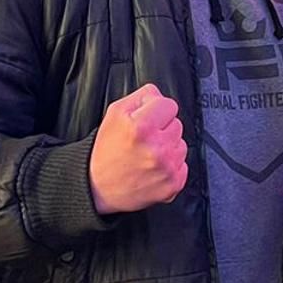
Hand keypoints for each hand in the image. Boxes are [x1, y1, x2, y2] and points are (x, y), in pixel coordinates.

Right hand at [88, 84, 188, 214]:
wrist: (98, 187)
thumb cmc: (107, 150)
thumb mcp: (115, 113)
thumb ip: (141, 96)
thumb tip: (160, 95)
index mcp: (141, 127)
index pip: (169, 105)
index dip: (157, 110)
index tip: (147, 120)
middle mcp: (157, 148)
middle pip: (177, 124)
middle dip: (162, 129)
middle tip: (143, 140)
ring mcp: (167, 167)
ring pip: (181, 144)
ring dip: (168, 147)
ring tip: (147, 154)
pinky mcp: (173, 183)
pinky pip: (183, 165)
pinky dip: (171, 166)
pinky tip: (153, 168)